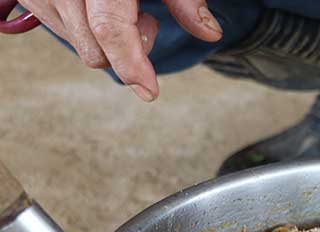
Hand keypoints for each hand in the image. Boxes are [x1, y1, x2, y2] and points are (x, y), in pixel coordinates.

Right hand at [19, 0, 222, 101]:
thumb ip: (185, 0)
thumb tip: (212, 33)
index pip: (110, 29)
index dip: (132, 64)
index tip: (150, 91)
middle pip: (95, 49)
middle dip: (129, 52)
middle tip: (149, 21)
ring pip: (79, 46)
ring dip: (108, 41)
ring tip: (125, 8)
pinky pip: (63, 33)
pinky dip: (88, 31)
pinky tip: (100, 8)